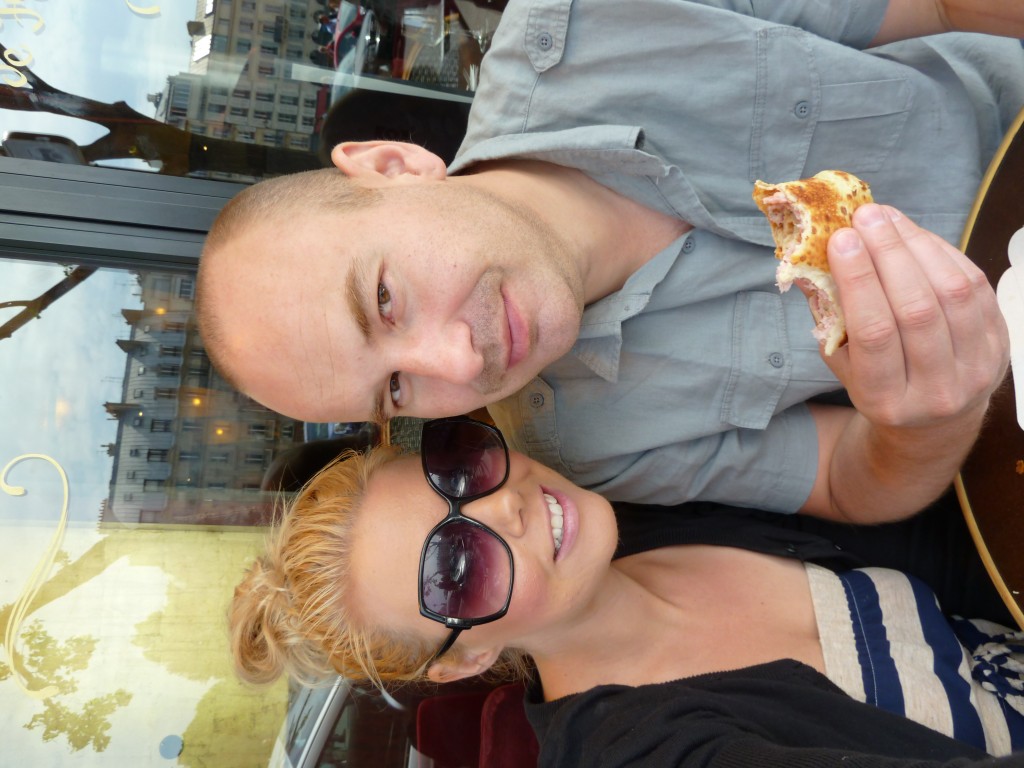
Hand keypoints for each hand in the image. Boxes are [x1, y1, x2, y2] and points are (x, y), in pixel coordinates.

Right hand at [825, 204, 1008, 431]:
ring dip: (917, 245)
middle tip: (865, 216)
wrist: (934, 421)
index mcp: (886, 400)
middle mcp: (936, 391)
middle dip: (889, 254)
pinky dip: (944, 253)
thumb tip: (809, 259)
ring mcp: (976, 368)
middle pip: (917, 310)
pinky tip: (916, 235)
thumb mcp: (842, 362)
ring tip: (887, 218)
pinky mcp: (1000, 344)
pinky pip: (976, 287)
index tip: (840, 240)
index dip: (859, 281)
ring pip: (952, 293)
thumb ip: (829, 316)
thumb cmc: (877, 383)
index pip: (875, 333)